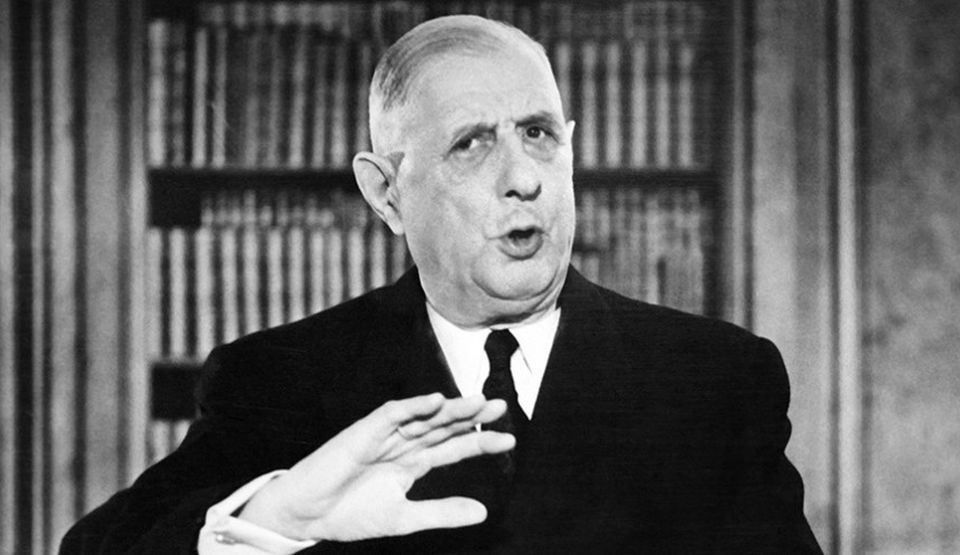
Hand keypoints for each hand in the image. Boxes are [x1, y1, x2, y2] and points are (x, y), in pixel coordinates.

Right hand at [238, 393, 513, 541]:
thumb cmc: (350, 514)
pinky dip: (413, 406)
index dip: (480, 441)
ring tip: (478, 401)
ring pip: (424, 416)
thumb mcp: (403, 517)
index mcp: (413, 463)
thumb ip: (441, 512)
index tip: (509, 441)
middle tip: (501, 406)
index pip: (454, 446)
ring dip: (450, 408)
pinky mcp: (363, 432)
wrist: (307, 516)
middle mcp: (403, 444)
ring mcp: (384, 435)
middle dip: (472, 416)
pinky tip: (436, 401)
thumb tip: (483, 512)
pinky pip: (392, 413)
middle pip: (444, 425)